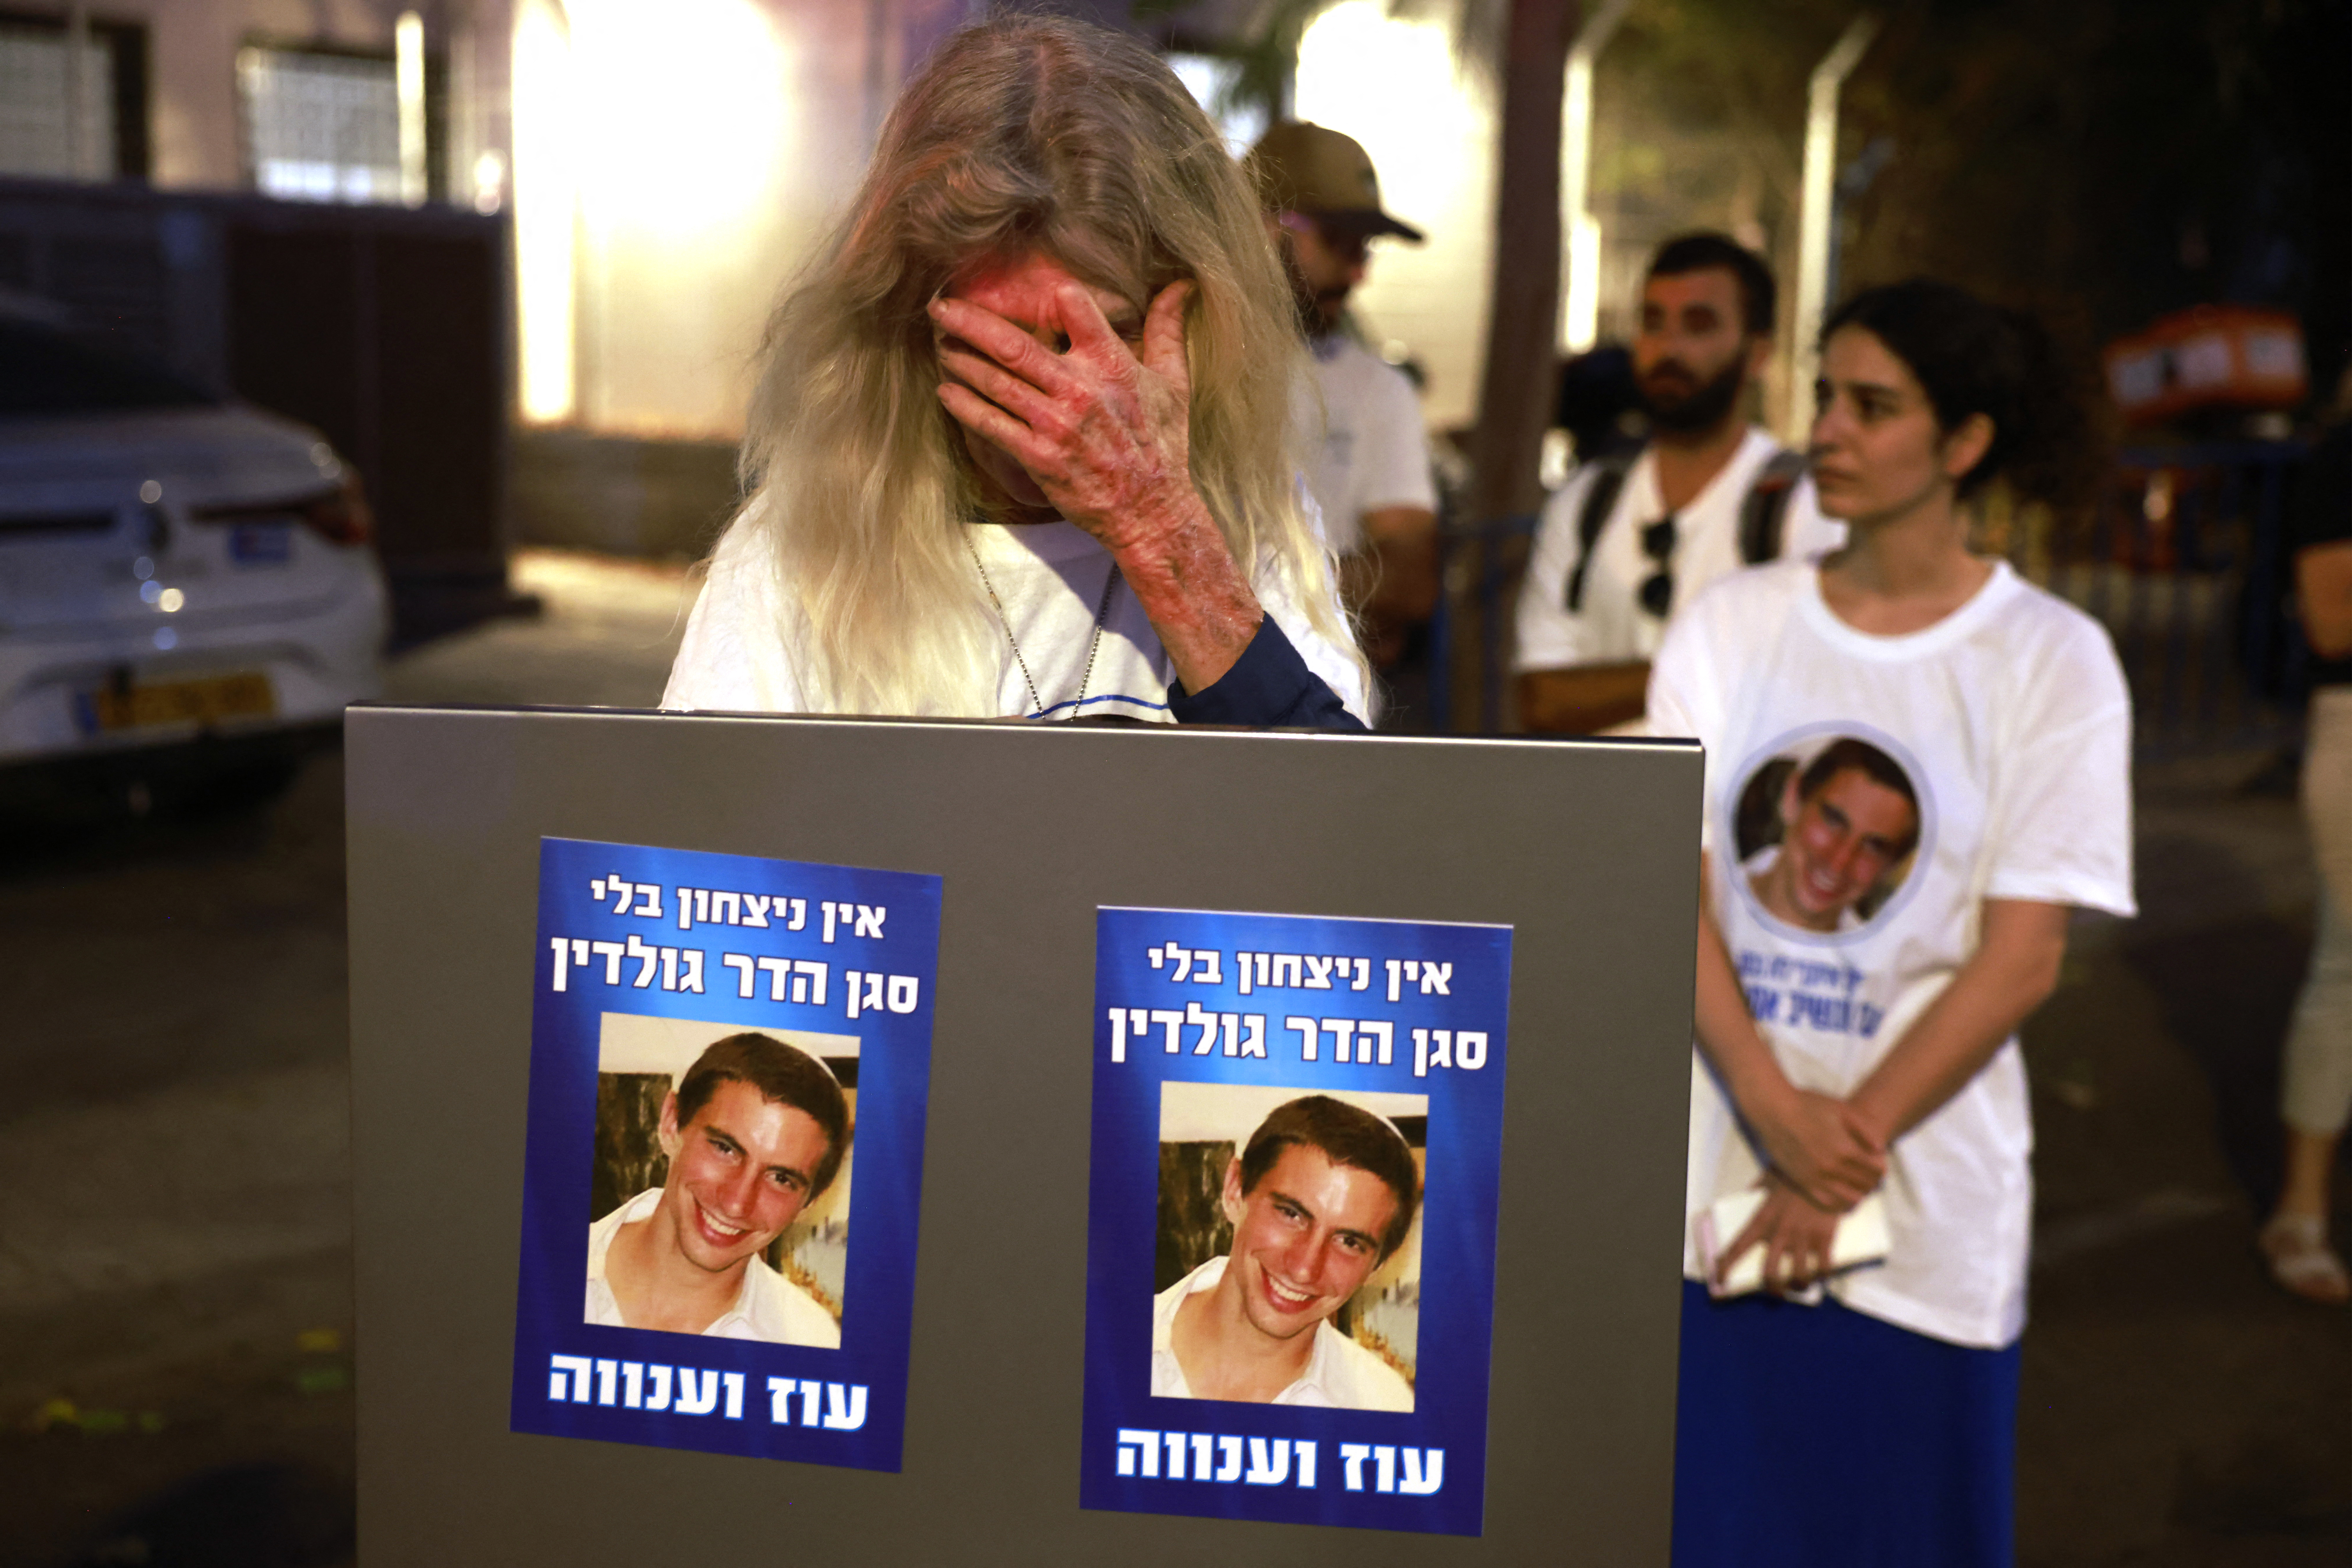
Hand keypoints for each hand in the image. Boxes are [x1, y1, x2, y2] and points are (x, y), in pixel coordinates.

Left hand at [931, 278, 1203, 551]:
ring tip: (940, 344)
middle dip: (971, 322)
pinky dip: (965, 407)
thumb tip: (1179, 286)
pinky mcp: (1039, 457)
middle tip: (941, 306)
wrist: (1150, 511)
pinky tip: (946, 392)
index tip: (1019, 286)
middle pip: (1014, 345)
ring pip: (997, 382)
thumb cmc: (1161, 446)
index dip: (1049, 293)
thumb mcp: (1173, 383)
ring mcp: (1056, 424)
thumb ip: (1167, 330)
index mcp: (1111, 365)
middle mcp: (1080, 390)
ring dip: (962, 360)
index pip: (1074, 309)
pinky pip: (992, 425)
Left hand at [1718, 1174, 1843, 1295]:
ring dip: (1799, 1286)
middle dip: (1772, 1289)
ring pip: (1798, 1276)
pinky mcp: (1824, 1238)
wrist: (1824, 1168)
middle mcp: (1780, 1232)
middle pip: (1770, 1273)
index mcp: (1763, 1219)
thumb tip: (1748, 1193)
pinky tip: (1822, 1273)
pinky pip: (1823, 1267)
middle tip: (1775, 1292)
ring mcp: (1803, 1237)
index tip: (1720, 1277)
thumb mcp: (1769, 1178)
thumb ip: (1756, 1189)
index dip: (1727, 1265)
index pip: (1738, 1246)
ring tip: (1801, 1285)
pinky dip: (1823, 1275)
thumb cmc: (1795, 1172)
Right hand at [1751, 1088, 1883, 1211]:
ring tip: (1860, 1186)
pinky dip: (1840, 1202)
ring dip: (1859, 1193)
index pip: (1876, 1170)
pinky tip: (1843, 1196)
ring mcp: (1816, 1177)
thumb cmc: (1809, 1105)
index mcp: (1845, 1149)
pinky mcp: (1802, 1182)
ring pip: (1848, 1198)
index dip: (1882, 1168)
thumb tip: (1880, 1149)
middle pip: (1865, 1185)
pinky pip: (1827, 1201)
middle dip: (1873, 1181)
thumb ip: (1865, 1128)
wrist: (1774, 1111)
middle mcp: (1832, 1168)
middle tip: (1872, 1175)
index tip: (1880, 1163)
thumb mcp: (1842, 1109)